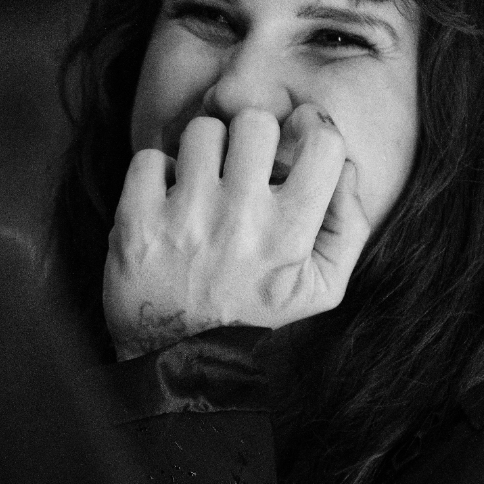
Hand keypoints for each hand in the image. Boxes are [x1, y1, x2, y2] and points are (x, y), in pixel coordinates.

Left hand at [103, 105, 370, 360]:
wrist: (181, 362)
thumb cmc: (255, 316)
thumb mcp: (321, 287)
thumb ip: (347, 224)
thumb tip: (344, 163)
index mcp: (289, 234)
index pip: (322, 139)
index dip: (309, 131)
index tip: (293, 144)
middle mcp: (238, 219)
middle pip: (255, 121)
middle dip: (250, 137)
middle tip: (241, 166)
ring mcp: (184, 217)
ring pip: (201, 131)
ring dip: (202, 152)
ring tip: (201, 185)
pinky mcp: (136, 221)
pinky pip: (148, 158)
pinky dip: (155, 174)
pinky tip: (165, 201)